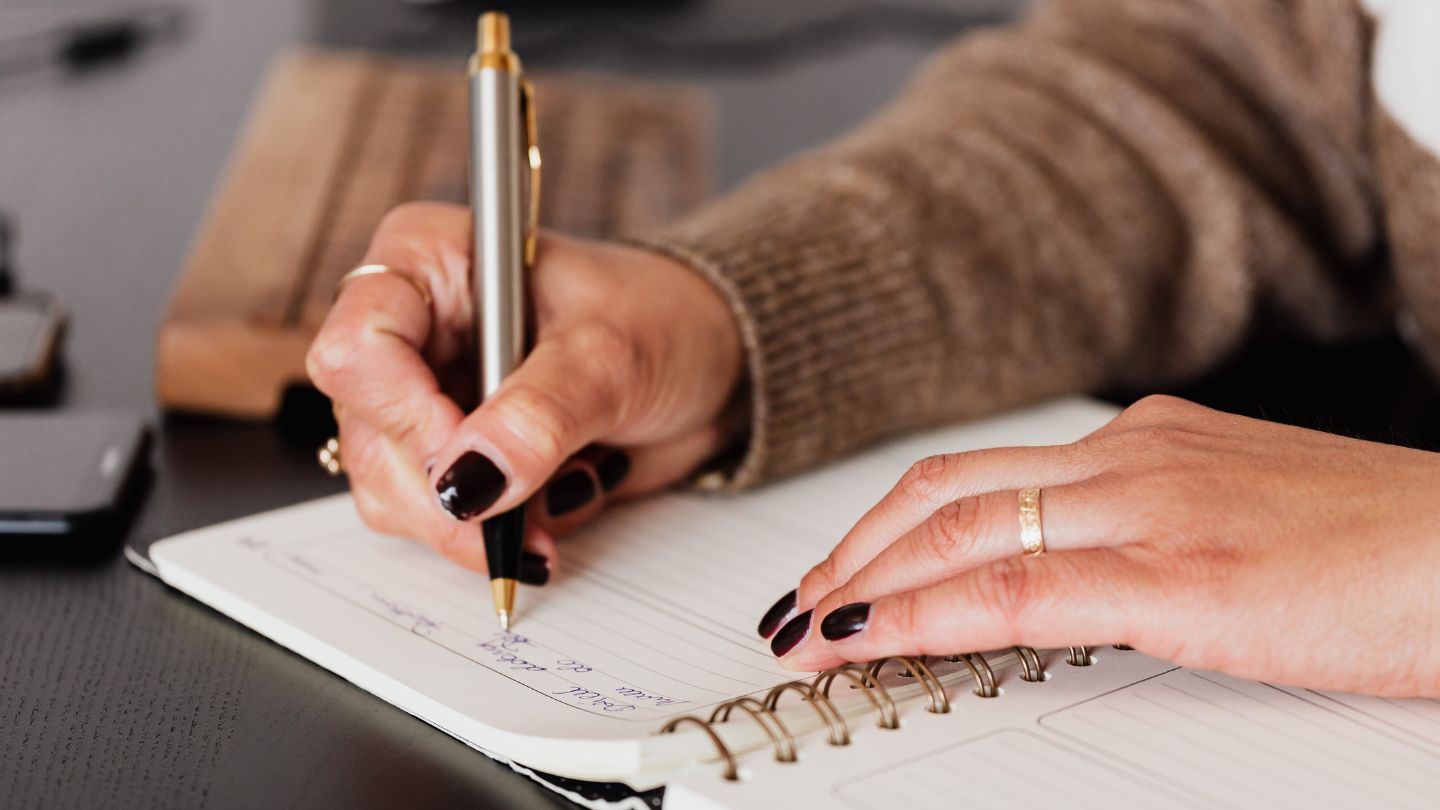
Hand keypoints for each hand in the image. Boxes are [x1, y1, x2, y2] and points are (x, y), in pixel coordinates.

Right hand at [307, 202, 743, 575]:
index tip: (473, 464)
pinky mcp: (456, 457)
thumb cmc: (664, 320)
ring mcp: (428, 398)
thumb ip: (539, 415)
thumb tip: (470, 481)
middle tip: (516, 521)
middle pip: (369, 434)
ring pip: (392, 490)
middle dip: (445, 495)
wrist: (714, 364)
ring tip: (559, 502)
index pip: (359, 345)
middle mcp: (413, 329)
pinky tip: (556, 504)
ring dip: (474, 524)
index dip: (405, 416)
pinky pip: (439, 520)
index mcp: (430, 262)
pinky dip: (497, 534)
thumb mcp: (610, 356)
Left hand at [759, 395, 1439, 696]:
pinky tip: (871, 638)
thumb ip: (1154, 535)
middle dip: (854, 549)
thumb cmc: (1386, 548)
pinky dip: (923, 612)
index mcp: (1147, 446)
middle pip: (944, 491)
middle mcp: (1133, 460)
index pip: (980, 477)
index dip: (891, 525)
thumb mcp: (1242, 524)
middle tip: (798, 602)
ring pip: (958, 531)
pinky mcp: (1179, 575)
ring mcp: (1149, 509)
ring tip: (809, 628)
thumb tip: (1081, 577)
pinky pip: (1015, 589)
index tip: (844, 571)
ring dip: (865, 581)